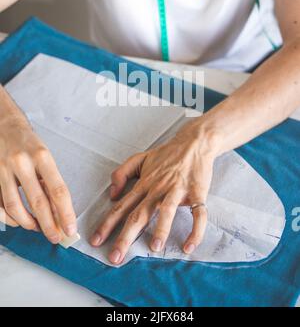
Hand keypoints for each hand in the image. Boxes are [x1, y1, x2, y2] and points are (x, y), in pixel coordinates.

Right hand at [0, 113, 76, 242]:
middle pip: (38, 202)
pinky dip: (10, 218)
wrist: (3, 125)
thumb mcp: (44, 156)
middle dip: (49, 225)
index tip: (71, 228)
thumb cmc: (28, 143)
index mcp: (42, 156)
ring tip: (38, 229)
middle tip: (56, 237)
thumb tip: (58, 211)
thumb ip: (49, 181)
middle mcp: (22, 162)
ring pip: (15, 207)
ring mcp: (4, 169)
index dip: (65, 213)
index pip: (58, 190)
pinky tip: (19, 221)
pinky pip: (0, 205)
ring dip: (28, 224)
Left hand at [90, 121, 218, 264]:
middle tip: (115, 257)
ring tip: (154, 248)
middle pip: (139, 214)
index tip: (95, 241)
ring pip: (167, 211)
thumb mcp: (140, 158)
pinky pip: (198, 214)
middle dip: (125, 237)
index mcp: (144, 183)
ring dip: (161, 229)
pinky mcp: (197, 192)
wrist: (194, 142)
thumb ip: (121, 173)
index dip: (107, 224)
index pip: (122, 206)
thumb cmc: (166, 154)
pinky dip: (195, 231)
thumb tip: (112, 194)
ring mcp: (177, 190)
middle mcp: (158, 189)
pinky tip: (188, 246)